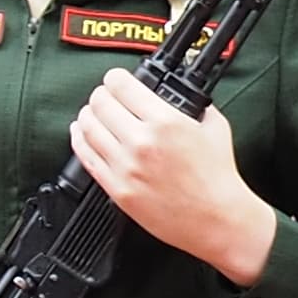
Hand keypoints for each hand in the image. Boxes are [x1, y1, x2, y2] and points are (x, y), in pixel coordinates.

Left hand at [70, 71, 280, 282]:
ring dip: (87, 114)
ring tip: (91, 112)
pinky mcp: (116, 189)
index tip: (116, 79)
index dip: (115, 78)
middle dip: (100, 94)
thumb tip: (180, 93)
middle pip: (100, 103)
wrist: (216, 219)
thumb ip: (194, 105)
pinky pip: (86, 157)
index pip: (121, 85)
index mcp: (165, 121)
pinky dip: (79, 140)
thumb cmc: (217, 177)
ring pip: (88, 128)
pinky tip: (81, 133)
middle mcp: (141, 141)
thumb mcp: (214, 127)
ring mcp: (125, 166)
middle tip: (104, 95)